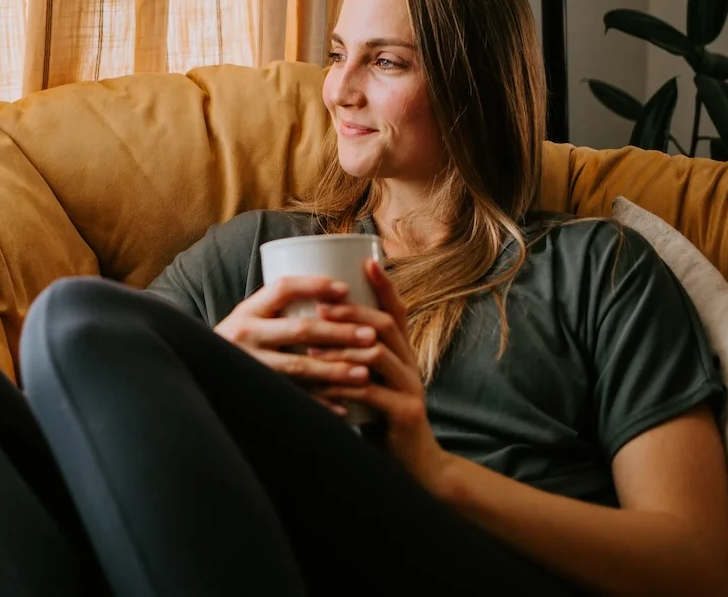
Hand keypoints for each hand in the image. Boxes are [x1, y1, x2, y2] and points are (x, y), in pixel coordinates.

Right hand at [215, 276, 379, 414]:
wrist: (201, 373)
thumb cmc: (240, 343)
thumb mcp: (251, 320)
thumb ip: (280, 310)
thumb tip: (338, 291)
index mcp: (248, 310)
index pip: (283, 288)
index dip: (315, 286)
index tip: (345, 289)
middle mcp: (246, 335)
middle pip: (299, 330)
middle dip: (339, 333)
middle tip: (370, 336)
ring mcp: (250, 365)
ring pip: (299, 367)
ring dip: (334, 371)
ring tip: (365, 374)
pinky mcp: (255, 392)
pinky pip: (292, 398)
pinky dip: (319, 404)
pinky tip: (344, 408)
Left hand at [316, 260, 453, 495]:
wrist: (414, 466)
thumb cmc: (380, 420)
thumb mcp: (370, 383)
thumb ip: (353, 359)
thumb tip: (313, 332)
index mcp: (402, 353)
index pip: (396, 310)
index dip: (384, 285)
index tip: (366, 261)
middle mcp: (410, 364)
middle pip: (384, 326)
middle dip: (353, 312)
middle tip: (322, 307)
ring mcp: (410, 388)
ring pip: (379, 355)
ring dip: (345, 347)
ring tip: (315, 344)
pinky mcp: (405, 413)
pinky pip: (374, 393)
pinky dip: (347, 385)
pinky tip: (325, 383)